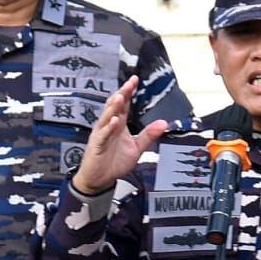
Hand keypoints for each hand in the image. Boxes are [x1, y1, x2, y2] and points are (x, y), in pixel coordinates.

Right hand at [71, 76, 171, 194]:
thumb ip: (149, 135)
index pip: (123, 105)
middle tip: (129, 84)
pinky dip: (108, 129)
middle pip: (114, 107)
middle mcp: (109, 126)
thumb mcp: (136, 148)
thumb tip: (163, 123)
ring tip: (120, 97)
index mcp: (118, 125)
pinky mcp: (96, 146)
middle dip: (121, 94)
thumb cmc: (114, 162)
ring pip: (106, 118)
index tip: (135, 80)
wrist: (100, 180)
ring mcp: (101, 135)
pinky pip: (102, 136)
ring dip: (113, 107)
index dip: (128, 92)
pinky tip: (114, 122)